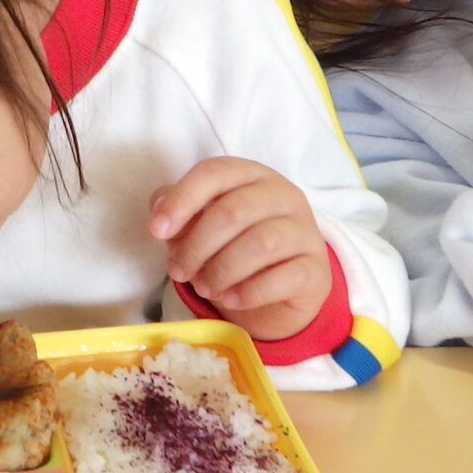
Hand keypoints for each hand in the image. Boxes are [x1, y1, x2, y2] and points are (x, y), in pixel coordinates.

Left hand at [149, 158, 332, 341]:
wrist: (281, 291)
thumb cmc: (236, 249)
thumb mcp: (202, 227)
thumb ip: (180, 213)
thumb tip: (160, 212)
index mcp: (252, 175)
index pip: (215, 173)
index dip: (182, 200)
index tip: (156, 231)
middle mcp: (284, 196)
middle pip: (234, 211)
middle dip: (196, 246)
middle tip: (178, 271)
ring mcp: (305, 232)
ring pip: (260, 243)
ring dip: (221, 270)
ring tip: (204, 288)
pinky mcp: (316, 270)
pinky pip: (283, 278)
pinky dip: (249, 292)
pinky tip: (231, 300)